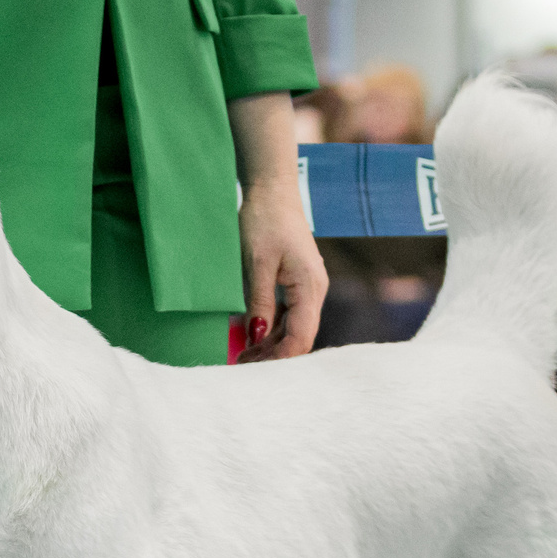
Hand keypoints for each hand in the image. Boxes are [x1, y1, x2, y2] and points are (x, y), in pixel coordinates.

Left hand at [229, 92, 325, 360]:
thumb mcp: (256, 263)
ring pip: (294, 328)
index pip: (301, 337)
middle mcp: (315, 290)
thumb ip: (259, 302)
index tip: (252, 368)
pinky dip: (272, 328)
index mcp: (310, 286)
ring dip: (271, 344)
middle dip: (274, 356)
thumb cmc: (264, 220)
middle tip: (241, 365)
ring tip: (242, 355)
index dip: (279, 358)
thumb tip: (257, 337)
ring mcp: (308, 287)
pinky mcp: (298, 283)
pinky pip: (289, 315)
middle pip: (300, 337)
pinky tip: (252, 335)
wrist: (272, 189)